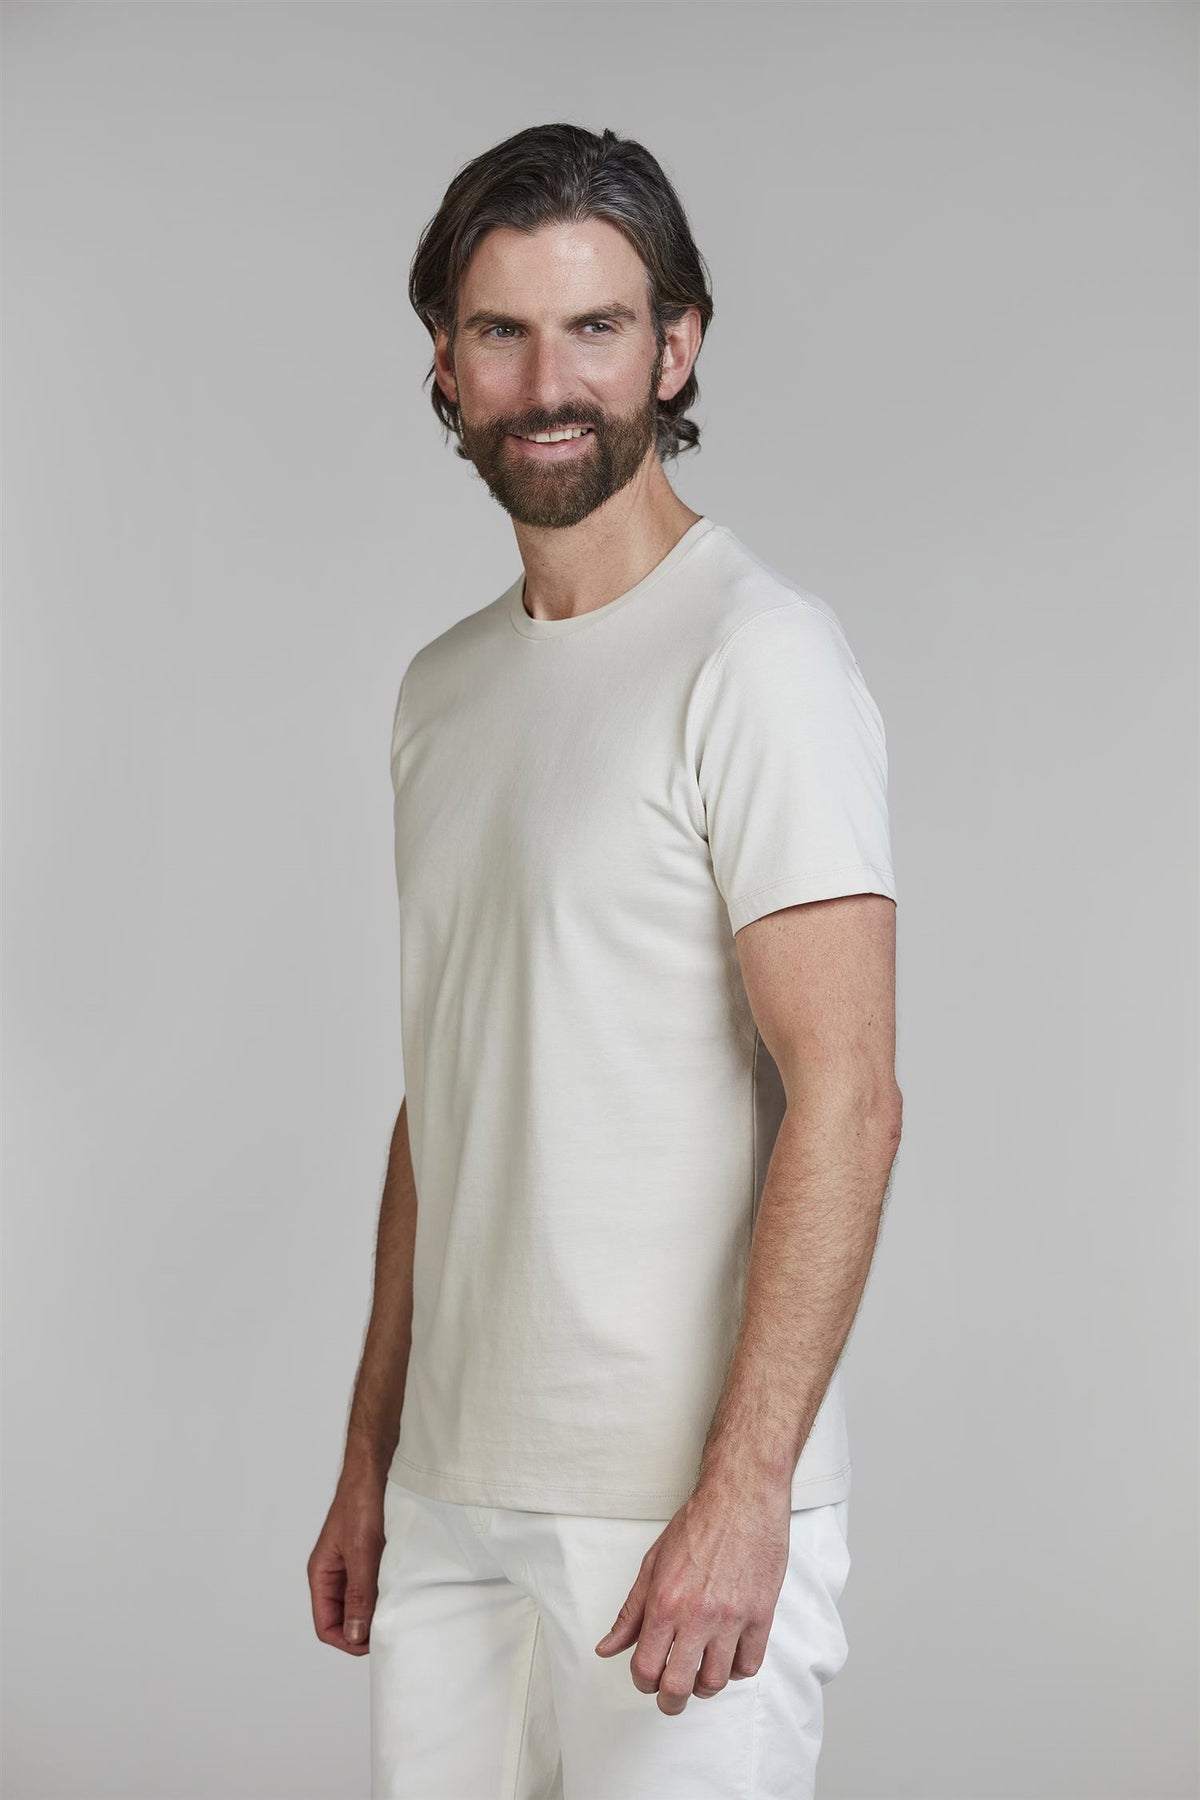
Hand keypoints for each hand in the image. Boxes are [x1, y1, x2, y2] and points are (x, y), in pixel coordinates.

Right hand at [307, 1467, 386, 1655]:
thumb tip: (354, 1635)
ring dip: (377, 1609)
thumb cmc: (362, 1500)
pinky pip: (376, 1586)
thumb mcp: (360, 1550)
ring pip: (361, 1604)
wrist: (377, 1466)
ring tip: (398, 1604)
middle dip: (364, 1628)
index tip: (374, 1640)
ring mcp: (354, 1566)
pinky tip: (402, 1587)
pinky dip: (387, 1592)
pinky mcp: (372, 1557)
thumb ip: (358, 1592)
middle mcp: (335, 1574)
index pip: (326, 1626)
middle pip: (344, 1620)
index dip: (347, 1641)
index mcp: (322, 1574)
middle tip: (391, 1626)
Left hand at [593, 1473, 791, 1714]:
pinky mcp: (761, 1615)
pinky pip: (748, 1666)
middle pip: (678, 1686)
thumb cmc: (698, 1525)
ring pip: (715, 1682)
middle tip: (670, 1697)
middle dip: (670, 1701)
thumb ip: (631, 1612)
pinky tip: (728, 1655)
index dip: (642, 1682)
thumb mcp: (652, 1564)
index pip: (646, 1668)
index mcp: (664, 1601)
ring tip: (700, 1673)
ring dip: (704, 1686)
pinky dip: (736, 1669)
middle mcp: (697, 1614)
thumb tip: (607, 1648)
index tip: (647, 1678)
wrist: (741, 1497)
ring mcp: (731, 1617)